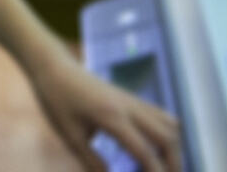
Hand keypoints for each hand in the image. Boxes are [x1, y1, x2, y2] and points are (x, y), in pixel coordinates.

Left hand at [29, 48, 180, 171]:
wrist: (52, 65)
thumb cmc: (55, 99)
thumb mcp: (69, 134)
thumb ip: (91, 160)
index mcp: (112, 117)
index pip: (145, 152)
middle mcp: (128, 107)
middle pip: (167, 138)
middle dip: (174, 164)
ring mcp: (131, 99)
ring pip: (169, 124)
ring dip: (173, 148)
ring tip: (165, 167)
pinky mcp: (130, 96)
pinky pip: (159, 114)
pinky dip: (166, 134)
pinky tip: (155, 147)